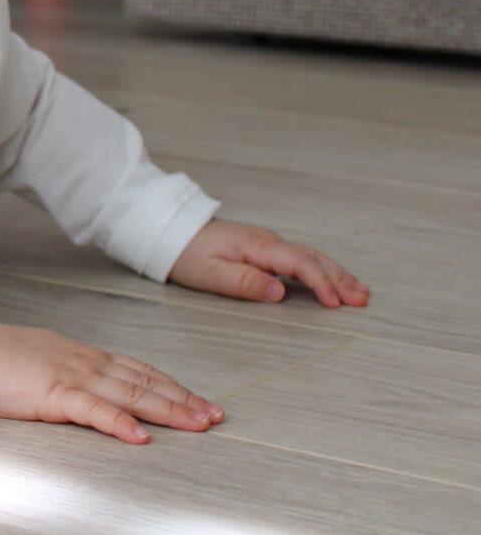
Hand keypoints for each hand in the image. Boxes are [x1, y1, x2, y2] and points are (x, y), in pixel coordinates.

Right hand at [0, 317, 221, 444]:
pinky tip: (141, 436)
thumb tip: (87, 391)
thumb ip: (67, 375)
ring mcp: (71, 376)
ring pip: (131, 393)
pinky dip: (120, 423)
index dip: (173, 385)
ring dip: (169, 410)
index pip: (139, 370)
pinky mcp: (53, 394)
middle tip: (216, 415)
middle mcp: (85, 362)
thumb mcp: (40, 363)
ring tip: (198, 424)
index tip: (201, 400)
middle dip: (185, 399)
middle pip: (145, 381)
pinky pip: (94, 410)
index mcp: (81, 356)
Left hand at [168, 217, 368, 307]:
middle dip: (339, 278)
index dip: (320, 282)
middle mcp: (268, 242)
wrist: (172, 231)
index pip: (298, 263)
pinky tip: (333, 280)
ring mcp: (268, 244)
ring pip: (311, 257)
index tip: (335, 302)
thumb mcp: (209, 273)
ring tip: (359, 292)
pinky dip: (322, 270)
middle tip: (362, 299)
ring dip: (336, 274)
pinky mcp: (265, 250)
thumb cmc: (186, 253)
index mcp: (257, 246)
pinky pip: (301, 258)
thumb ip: (244, 282)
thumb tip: (279, 292)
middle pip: (312, 258)